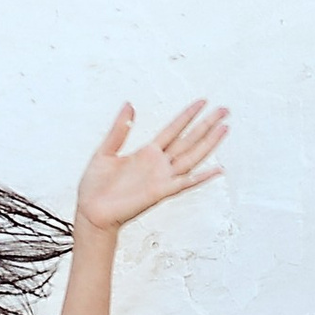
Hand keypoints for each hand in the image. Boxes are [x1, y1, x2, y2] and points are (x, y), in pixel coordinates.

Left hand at [75, 100, 227, 234]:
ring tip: (225, 128)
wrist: (90, 212)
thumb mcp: (104, 151)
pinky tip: (218, 170)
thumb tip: (128, 105)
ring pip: (191, 157)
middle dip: (206, 125)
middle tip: (224, 110)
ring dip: (209, 144)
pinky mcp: (159, 192)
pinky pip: (184, 183)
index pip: (173, 129)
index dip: (187, 115)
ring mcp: (161, 178)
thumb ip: (119, 129)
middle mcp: (158, 164)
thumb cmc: (95, 187)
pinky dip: (201, 177)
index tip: (202, 102)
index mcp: (146, 153)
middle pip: (188, 140)